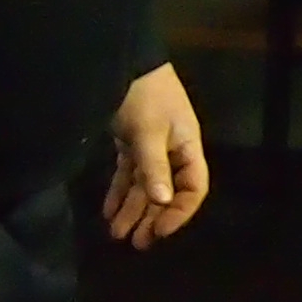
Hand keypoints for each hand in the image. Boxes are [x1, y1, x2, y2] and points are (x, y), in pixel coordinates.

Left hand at [102, 62, 208, 246]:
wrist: (121, 59)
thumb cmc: (143, 95)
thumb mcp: (148, 131)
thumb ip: (155, 167)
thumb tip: (163, 201)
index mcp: (187, 146)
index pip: (193, 188)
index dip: (179, 212)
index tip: (158, 231)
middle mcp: (173, 150)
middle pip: (167, 192)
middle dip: (151, 217)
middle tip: (135, 242)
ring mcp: (151, 146)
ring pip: (145, 185)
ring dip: (132, 209)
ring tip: (116, 233)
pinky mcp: (131, 141)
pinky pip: (129, 173)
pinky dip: (119, 191)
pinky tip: (108, 210)